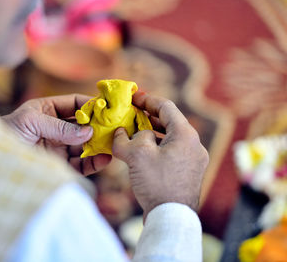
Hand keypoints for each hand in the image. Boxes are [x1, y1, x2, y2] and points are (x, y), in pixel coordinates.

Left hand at [2, 94, 111, 174]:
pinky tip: (104, 159)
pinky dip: (93, 162)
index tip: (108, 107)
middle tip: (117, 127)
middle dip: (100, 125)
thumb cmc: (6, 133)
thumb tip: (88, 132)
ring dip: (100, 144)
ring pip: (86, 144)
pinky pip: (81, 163)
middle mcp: (56, 127)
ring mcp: (59, 146)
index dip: (92, 104)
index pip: (75, 103)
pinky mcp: (60, 165)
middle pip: (84, 124)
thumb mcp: (30, 122)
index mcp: (48, 110)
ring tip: (114, 145)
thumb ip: (59, 126)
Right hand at [112, 92, 208, 216]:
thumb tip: (122, 133)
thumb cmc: (156, 183)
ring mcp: (194, 160)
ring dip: (152, 134)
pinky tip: (143, 155)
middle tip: (131, 115)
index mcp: (186, 135)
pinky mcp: (189, 173)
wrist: (171, 218)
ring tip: (134, 134)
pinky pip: (172, 152)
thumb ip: (125, 138)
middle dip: (148, 118)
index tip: (133, 98)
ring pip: (170, 139)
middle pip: (170, 122)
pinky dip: (157, 148)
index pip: (166, 107)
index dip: (147, 100)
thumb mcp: (136, 155)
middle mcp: (195, 145)